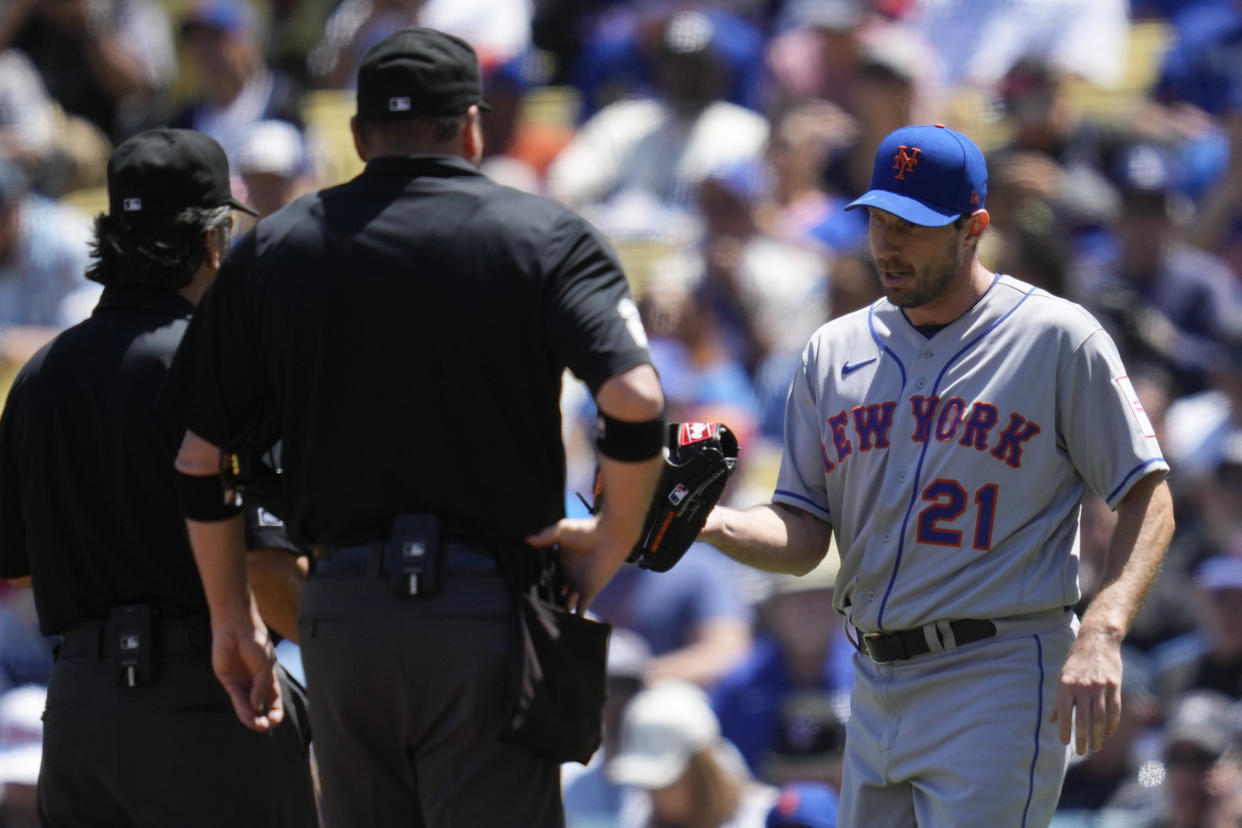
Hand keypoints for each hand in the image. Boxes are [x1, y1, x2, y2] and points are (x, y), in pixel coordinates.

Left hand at [210, 625, 283, 731]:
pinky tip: (249, 715)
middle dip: (264, 718)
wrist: (237, 627)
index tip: (276, 720)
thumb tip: (257, 709)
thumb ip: (261, 687)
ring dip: (252, 717)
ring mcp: (242, 682)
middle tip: (265, 726)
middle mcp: (255, 682)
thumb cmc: (256, 642)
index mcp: (268, 677)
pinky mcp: (229, 680)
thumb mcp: (265, 666)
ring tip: (257, 726)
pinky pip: (236, 697)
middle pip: (260, 706)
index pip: (274, 700)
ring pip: (247, 705)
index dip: (276, 711)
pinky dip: (242, 707)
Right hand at [527, 516, 630, 614]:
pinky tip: (566, 628)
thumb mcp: (562, 531)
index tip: (525, 591)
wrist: (609, 537)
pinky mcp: (589, 592)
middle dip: (547, 600)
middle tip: (532, 609)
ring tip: (544, 623)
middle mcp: (569, 575)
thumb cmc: (587, 530)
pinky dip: (575, 618)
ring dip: (559, 611)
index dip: (538, 583)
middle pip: (555, 592)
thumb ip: (545, 537)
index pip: (547, 576)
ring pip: (566, 603)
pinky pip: (581, 609)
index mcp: (561, 562)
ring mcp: (578, 585)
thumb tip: (527, 541)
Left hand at [1050, 627, 1121, 754]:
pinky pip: (1114, 709)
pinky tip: (1109, 733)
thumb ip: (1059, 699)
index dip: (1065, 729)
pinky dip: (1112, 723)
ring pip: (1099, 717)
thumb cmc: (1076, 660)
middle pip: (1083, 719)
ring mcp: (1100, 686)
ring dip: (1098, 735)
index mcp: (1066, 684)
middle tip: (1081, 752)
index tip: (1065, 743)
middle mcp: (1083, 686)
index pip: (1065, 713)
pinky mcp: (1115, 685)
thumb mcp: (1062, 676)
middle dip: (1082, 738)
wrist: (1097, 640)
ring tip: (1095, 748)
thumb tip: (1053, 720)